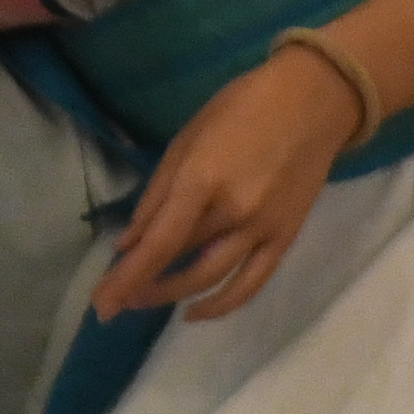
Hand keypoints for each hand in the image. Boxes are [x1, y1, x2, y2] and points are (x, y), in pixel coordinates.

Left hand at [91, 37, 360, 319]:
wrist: (312, 102)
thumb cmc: (240, 108)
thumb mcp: (186, 140)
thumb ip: (156, 195)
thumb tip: (128, 241)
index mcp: (201, 180)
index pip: (157, 244)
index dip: (126, 278)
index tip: (101, 304)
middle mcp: (233, 212)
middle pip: (180, 263)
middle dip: (142, 287)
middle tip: (115, 299)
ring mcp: (263, 229)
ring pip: (212, 279)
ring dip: (174, 296)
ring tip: (145, 301)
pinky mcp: (285, 238)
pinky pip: (251, 283)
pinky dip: (222, 304)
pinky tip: (195, 311)